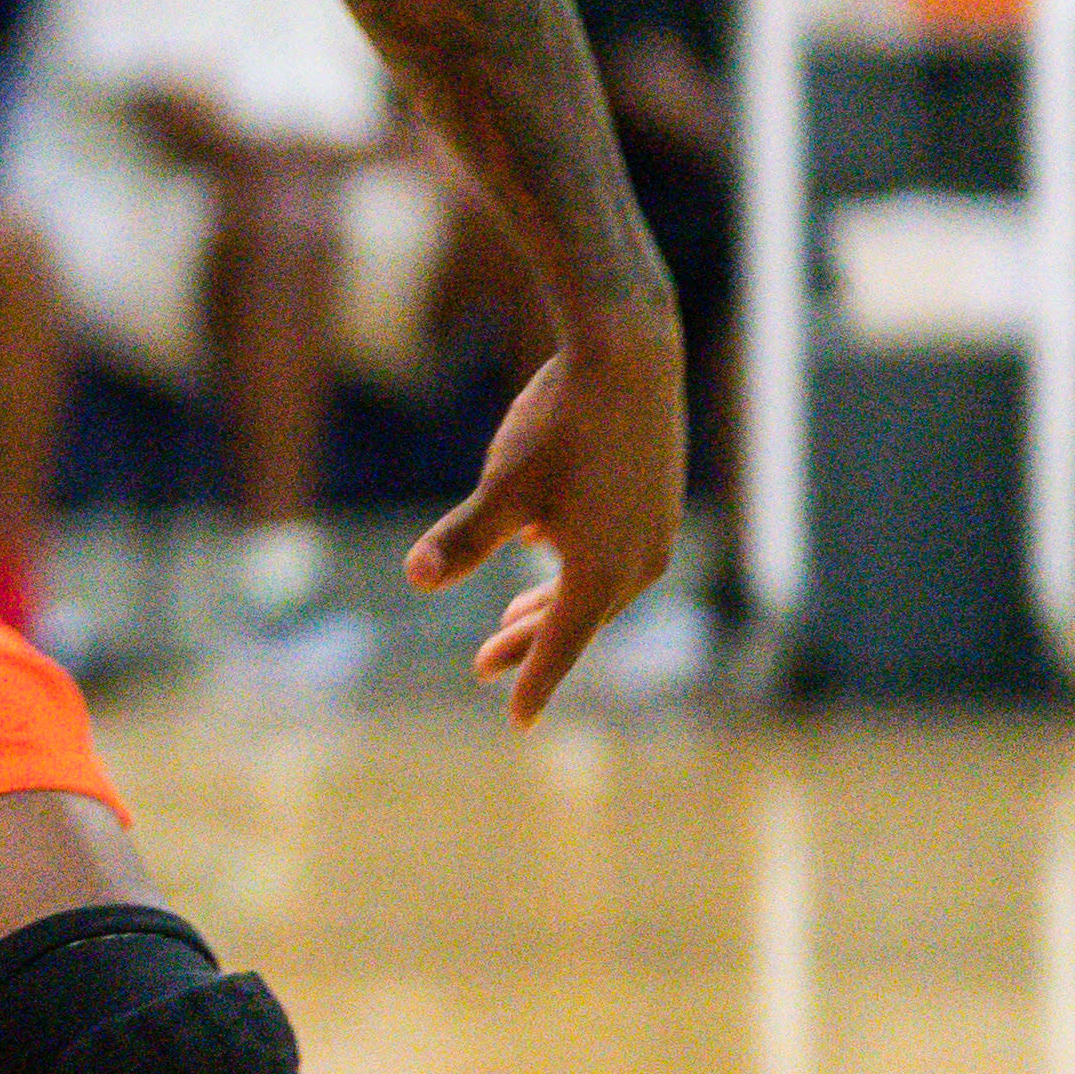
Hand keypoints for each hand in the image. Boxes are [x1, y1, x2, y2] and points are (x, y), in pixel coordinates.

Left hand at [409, 311, 685, 726]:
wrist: (630, 354)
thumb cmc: (564, 421)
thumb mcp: (503, 485)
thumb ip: (464, 538)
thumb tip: (416, 579)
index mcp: (603, 570)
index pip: (561, 644)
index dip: (534, 682)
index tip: (518, 720)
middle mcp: (641, 561)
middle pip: (578, 620)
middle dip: (531, 644)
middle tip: (484, 667)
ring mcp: (656, 531)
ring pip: (598, 587)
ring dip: (555, 607)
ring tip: (513, 621)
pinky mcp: (658, 502)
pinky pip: (615, 555)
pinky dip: (578, 569)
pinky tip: (546, 551)